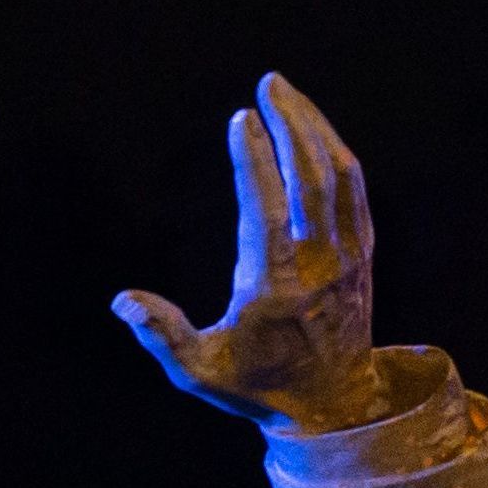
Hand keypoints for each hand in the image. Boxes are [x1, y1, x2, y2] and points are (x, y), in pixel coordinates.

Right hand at [112, 75, 393, 434]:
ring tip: (285, 92)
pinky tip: (312, 130)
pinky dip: (335, 155)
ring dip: (317, 129)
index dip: (255, 162)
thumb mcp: (201, 373)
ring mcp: (349, 258)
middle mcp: (321, 265)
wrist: (336, 406)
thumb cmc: (259, 388)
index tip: (242, 118)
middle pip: (314, 179)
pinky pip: (355, 193)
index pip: (268, 210)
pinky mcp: (364, 256)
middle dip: (294, 124)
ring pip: (342, 179)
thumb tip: (123, 300)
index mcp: (277, 286)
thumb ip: (163, 336)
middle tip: (269, 82)